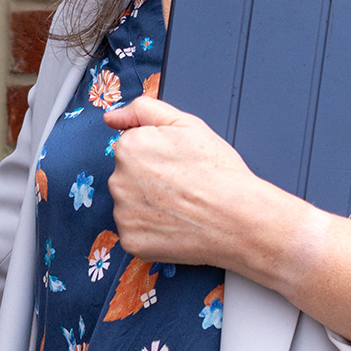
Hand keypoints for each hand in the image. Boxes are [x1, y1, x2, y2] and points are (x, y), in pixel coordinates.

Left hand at [103, 96, 285, 266]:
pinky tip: (174, 223)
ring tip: (180, 206)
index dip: (157, 155)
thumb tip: (112, 117)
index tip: (177, 164)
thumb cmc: (218, 173)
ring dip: (149, 205)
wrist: (238, 218)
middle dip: (150, 180)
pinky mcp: (131, 240)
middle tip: (182, 186)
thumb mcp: (186, 123)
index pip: (132, 148)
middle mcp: (118, 180)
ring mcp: (123, 214)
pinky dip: (151, 230)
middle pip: (128, 177)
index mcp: (129, 148)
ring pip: (131, 205)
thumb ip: (143, 110)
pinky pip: (136, 231)